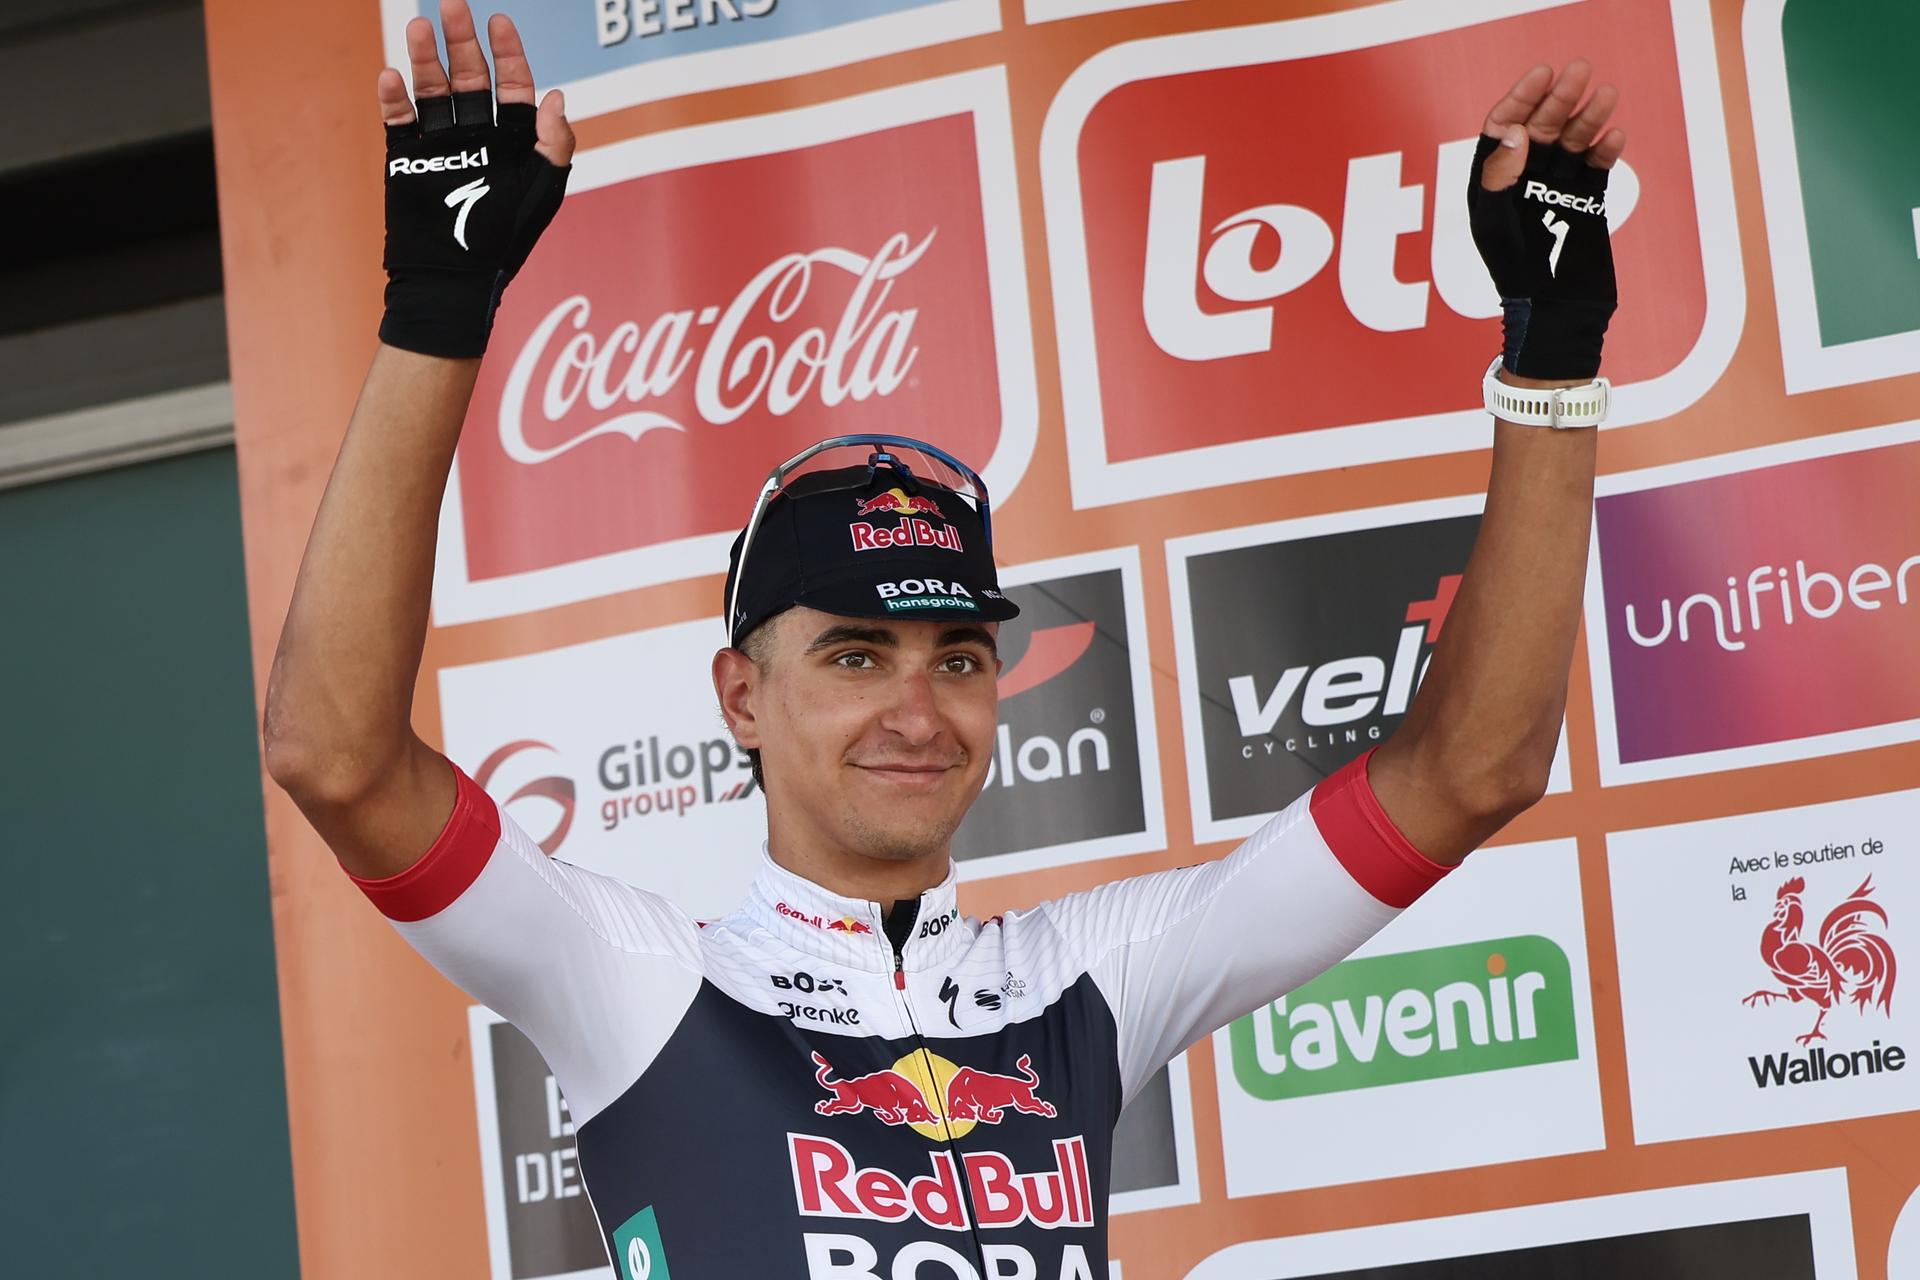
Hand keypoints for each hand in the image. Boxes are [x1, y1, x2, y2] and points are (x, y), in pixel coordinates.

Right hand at [374, 1, 576, 358]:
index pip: (514, 87)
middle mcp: (478, 138)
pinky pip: (399, 121)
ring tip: (416, 27)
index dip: (508, 53)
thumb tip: (557, 96)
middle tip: (450, 4)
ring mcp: (441, 146)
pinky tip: (391, 75)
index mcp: (514, 143)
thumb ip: (555, 145)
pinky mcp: (407, 161)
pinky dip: (394, 98)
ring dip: (423, 58)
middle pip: (470, 78)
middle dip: (461, 41)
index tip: (499, 21)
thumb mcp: (542, 193)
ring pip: (432, 90)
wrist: (454, 280)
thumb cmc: (504, 243)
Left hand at [1468, 61, 1624, 381]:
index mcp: (1493, 185)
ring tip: (1606, 95)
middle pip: (1540, 128)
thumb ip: (1501, 178)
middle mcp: (1523, 182)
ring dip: (1587, 117)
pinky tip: (1614, 136)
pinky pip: (1596, 167)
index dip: (1519, 98)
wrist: (1557, 313)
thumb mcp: (1497, 227)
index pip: (1502, 129)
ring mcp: (1556, 191)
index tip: (1541, 74)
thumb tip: (1514, 133)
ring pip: (1572, 142)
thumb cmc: (1518, 276)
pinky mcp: (1586, 202)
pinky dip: (1605, 151)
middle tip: (1580, 70)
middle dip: (1558, 98)